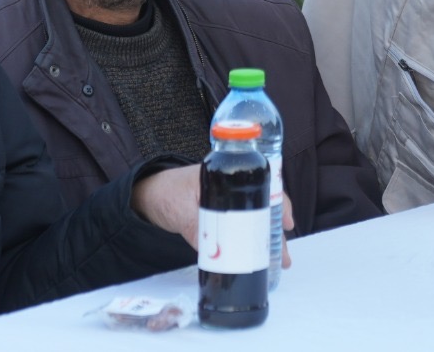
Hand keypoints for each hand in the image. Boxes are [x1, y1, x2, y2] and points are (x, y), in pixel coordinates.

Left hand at [133, 166, 297, 272]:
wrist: (146, 197)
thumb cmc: (163, 194)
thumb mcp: (179, 210)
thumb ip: (195, 229)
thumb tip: (214, 254)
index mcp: (226, 174)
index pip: (263, 183)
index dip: (279, 202)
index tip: (287, 223)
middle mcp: (232, 186)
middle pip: (264, 204)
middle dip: (277, 229)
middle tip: (284, 254)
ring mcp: (229, 201)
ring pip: (257, 217)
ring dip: (267, 237)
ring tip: (278, 260)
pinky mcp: (222, 216)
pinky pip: (243, 226)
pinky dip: (253, 239)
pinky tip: (260, 254)